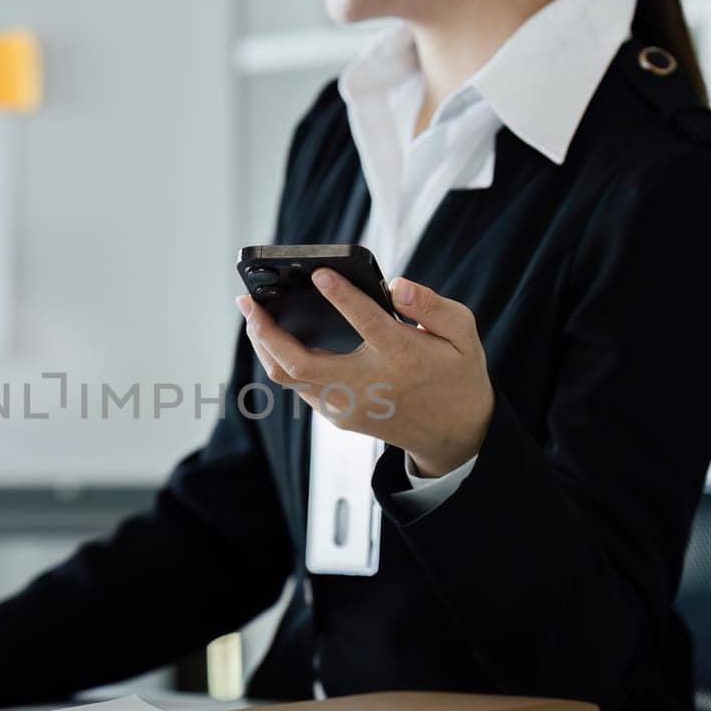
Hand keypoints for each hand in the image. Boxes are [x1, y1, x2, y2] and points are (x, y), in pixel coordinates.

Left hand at [237, 270, 493, 476]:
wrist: (453, 435)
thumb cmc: (456, 375)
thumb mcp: (462, 334)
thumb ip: (432, 305)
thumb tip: (397, 285)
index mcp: (401, 357)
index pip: (366, 323)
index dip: (341, 297)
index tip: (320, 274)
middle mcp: (368, 384)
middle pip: (299, 362)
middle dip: (266, 331)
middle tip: (247, 301)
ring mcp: (348, 405)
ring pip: (289, 378)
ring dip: (265, 346)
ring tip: (252, 316)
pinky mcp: (339, 416)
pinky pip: (300, 387)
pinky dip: (282, 361)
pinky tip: (274, 339)